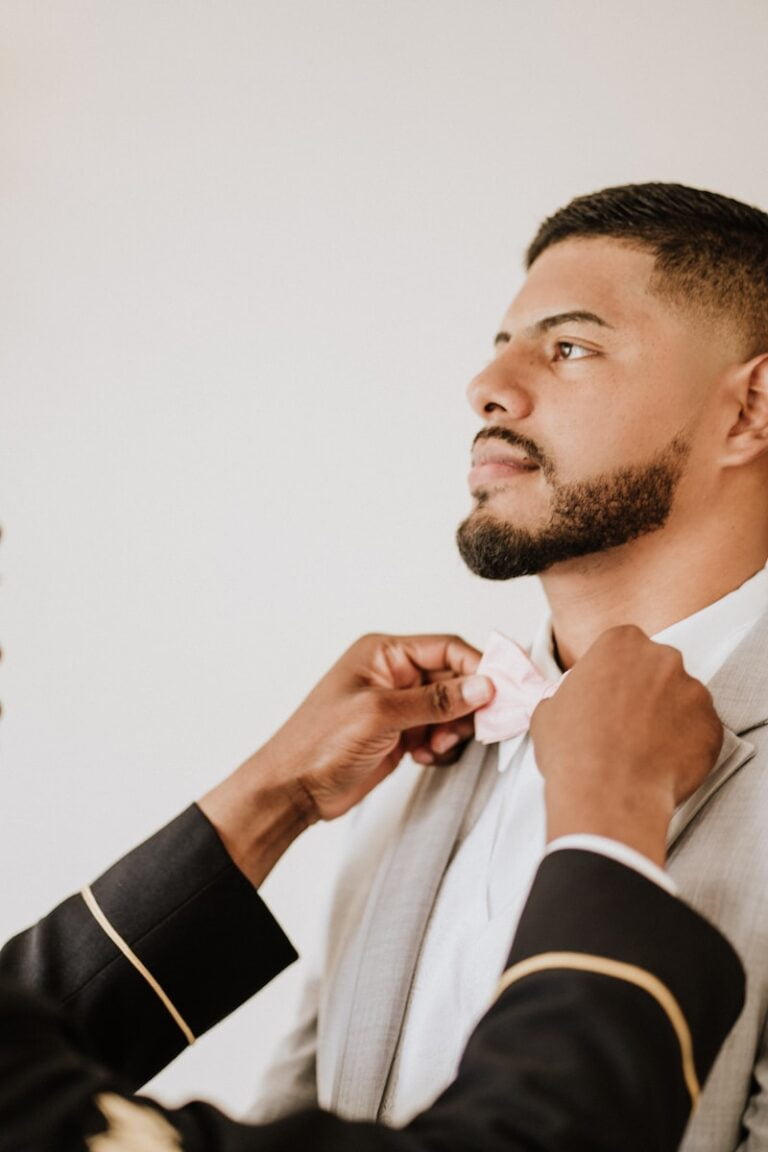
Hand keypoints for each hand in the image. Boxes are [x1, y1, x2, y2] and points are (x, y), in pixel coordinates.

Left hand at [200, 633, 492, 884]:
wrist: (294, 790)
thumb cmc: (319, 744)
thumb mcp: (381, 715)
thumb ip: (436, 701)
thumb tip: (483, 686)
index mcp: (384, 654)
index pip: (447, 648)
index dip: (479, 667)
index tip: (504, 690)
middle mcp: (394, 674)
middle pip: (455, 679)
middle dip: (468, 705)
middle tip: (478, 728)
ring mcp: (398, 706)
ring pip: (452, 709)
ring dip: (454, 730)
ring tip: (435, 747)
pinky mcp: (401, 734)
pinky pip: (440, 732)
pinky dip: (441, 746)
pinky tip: (424, 757)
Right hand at [530, 626, 722, 867]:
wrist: (607, 795)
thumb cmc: (572, 750)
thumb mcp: (549, 710)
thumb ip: (571, 694)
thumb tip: (574, 703)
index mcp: (621, 643)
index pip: (623, 647)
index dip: (614, 674)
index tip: (608, 697)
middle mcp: (663, 658)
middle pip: (657, 668)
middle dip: (645, 691)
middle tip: (626, 723)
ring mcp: (694, 691)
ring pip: (682, 699)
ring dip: (667, 718)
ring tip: (643, 749)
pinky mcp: (713, 726)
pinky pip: (700, 731)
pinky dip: (686, 745)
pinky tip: (660, 764)